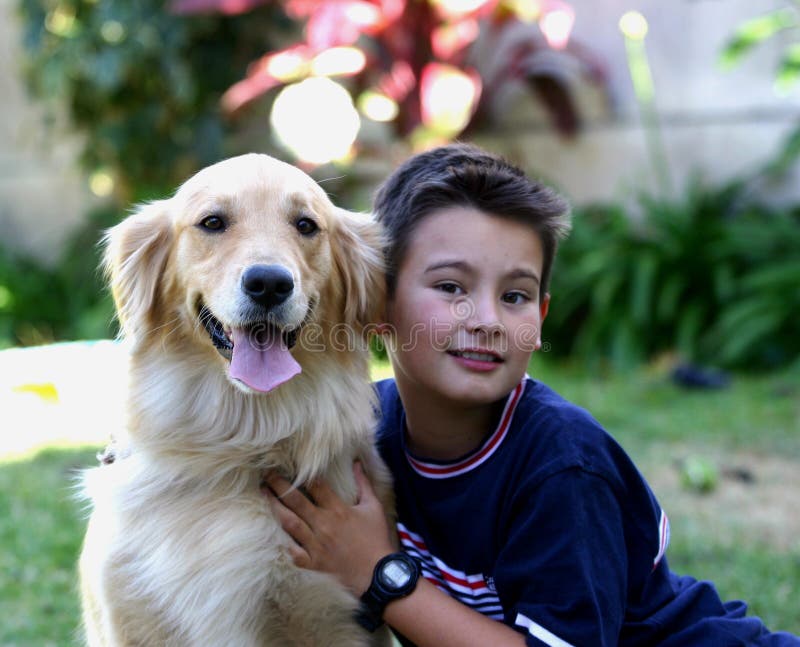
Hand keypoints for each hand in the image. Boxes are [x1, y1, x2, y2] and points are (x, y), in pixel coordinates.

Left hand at [264, 462, 394, 595]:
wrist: (378, 576)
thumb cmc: (377, 540)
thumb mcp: (374, 508)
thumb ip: (364, 484)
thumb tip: (357, 463)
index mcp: (338, 510)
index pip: (316, 486)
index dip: (302, 475)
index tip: (290, 466)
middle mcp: (323, 525)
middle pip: (296, 501)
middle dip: (280, 486)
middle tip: (267, 475)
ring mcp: (316, 545)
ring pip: (289, 523)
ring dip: (275, 507)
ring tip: (264, 494)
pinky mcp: (313, 564)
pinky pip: (292, 552)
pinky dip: (281, 543)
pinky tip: (269, 533)